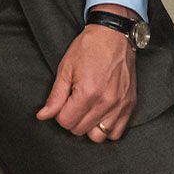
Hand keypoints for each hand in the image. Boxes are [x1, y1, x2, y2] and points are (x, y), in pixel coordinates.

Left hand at [36, 23, 136, 141]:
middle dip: (72, 120)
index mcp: (87, 93)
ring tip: (86, 111)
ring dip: (89, 127)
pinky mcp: (130, 105)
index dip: (59, 114)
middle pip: (81, 130)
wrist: (113, 36)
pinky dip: (106, 129)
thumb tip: (43, 116)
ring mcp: (120, 105)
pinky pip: (117, 133)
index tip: (62, 103)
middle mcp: (106, 103)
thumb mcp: (65, 69)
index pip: (66, 122)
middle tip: (72, 104)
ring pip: (99, 136)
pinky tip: (100, 116)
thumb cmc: (88, 49)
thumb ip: (55, 97)